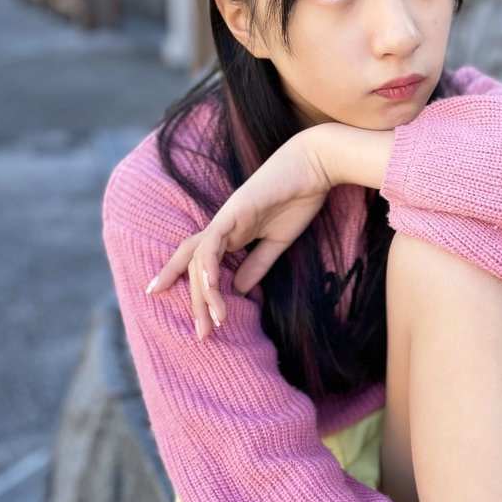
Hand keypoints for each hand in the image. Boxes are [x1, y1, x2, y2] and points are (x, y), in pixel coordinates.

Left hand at [147, 132, 331, 337]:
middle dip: (195, 303)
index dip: (187, 286)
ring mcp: (224, 218)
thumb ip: (257, 264)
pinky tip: (209, 286)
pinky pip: (212, 241)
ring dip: (204, 293)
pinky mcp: (233, 211)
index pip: (199, 263)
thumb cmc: (299, 198)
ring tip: (214, 321)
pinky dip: (207, 264)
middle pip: (194, 268)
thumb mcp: (278, 241)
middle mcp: (221, 227)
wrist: (314, 167)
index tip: (190, 317)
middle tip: (202, 335)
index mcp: (231, 234)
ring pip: (199, 260)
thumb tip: (238, 290)